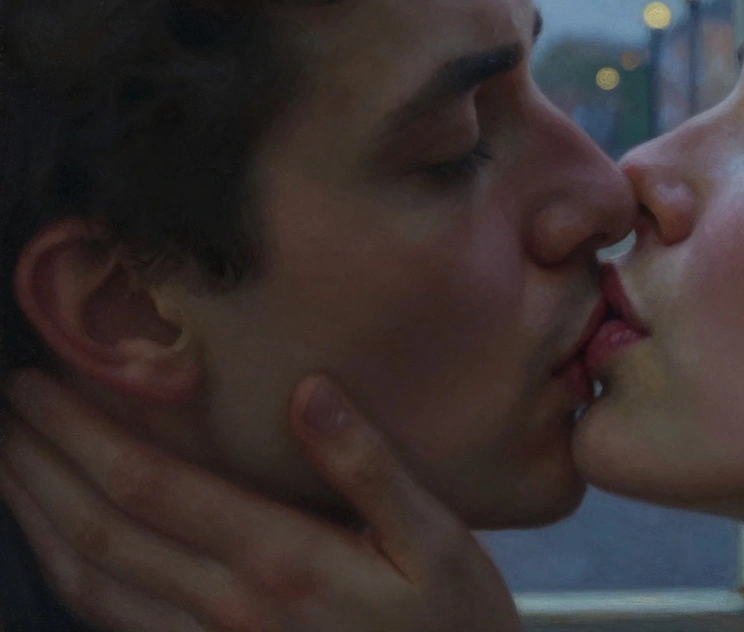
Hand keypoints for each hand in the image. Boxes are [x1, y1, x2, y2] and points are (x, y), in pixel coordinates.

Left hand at [0, 370, 521, 631]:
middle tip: (2, 409)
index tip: (39, 383)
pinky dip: (69, 582)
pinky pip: (117, 628)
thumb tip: (310, 392)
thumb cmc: (452, 619)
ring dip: (36, 521)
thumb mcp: (435, 537)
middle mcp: (228, 608)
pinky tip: (55, 552)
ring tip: (7, 470)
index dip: (81, 433)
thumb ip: (368, 466)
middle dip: (38, 465)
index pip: (151, 486)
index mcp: (281, 560)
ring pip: (93, 584)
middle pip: (103, 531)